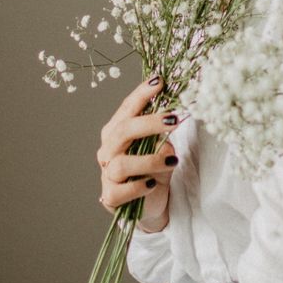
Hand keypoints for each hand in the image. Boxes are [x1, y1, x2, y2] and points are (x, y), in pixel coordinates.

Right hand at [96, 74, 181, 231]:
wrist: (152, 201)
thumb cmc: (155, 168)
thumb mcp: (162, 144)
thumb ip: (162, 130)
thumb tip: (174, 113)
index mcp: (117, 132)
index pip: (127, 108)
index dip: (142, 94)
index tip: (159, 81)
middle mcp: (108, 150)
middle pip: (122, 131)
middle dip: (148, 123)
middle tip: (174, 120)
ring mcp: (107, 174)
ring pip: (121, 164)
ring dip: (150, 160)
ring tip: (173, 161)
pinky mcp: (111, 197)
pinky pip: (121, 191)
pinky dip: (138, 186)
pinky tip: (153, 184)